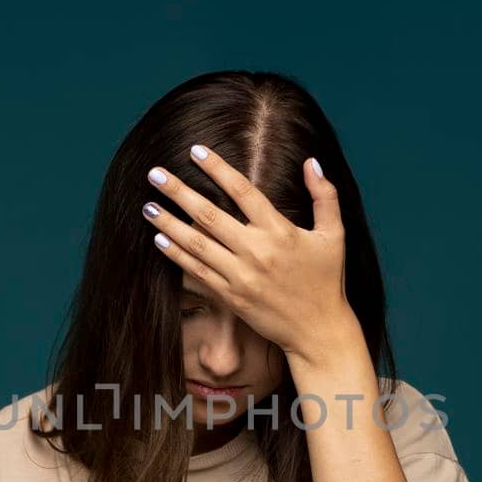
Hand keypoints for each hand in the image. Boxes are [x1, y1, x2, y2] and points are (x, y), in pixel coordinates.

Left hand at [142, 145, 355, 361]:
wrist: (318, 331)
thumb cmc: (327, 280)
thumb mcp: (334, 235)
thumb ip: (325, 195)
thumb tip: (310, 161)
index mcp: (280, 231)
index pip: (243, 191)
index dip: (217, 169)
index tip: (195, 151)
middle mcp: (257, 252)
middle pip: (209, 215)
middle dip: (179, 192)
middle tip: (155, 174)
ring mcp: (241, 276)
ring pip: (197, 244)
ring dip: (168, 224)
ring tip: (147, 206)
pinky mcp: (231, 297)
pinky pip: (197, 273)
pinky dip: (177, 255)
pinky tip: (159, 240)